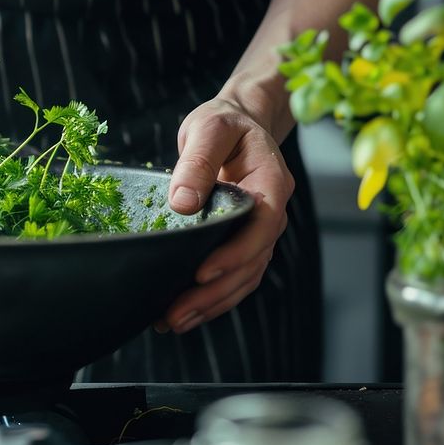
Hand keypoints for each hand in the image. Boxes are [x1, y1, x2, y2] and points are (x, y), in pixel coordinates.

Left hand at [158, 96, 294, 333]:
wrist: (236, 122)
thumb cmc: (223, 122)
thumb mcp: (209, 128)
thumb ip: (196, 161)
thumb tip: (182, 203)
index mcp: (271, 184)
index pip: (262, 227)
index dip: (235, 254)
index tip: (201, 272)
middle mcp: (271, 213)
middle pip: (251, 262)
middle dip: (215, 292)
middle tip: (175, 313)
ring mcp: (259, 230)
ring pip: (243, 277)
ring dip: (211, 304)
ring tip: (172, 322)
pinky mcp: (242, 240)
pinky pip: (234, 276)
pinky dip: (212, 298)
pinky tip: (183, 312)